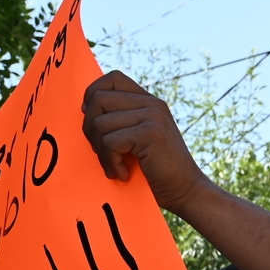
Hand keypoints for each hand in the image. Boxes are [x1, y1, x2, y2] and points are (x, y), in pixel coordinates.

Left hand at [80, 71, 210, 213]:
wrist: (186, 191)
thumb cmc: (156, 170)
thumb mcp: (138, 137)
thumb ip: (121, 119)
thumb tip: (84, 109)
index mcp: (149, 101)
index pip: (112, 78)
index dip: (93, 95)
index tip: (94, 120)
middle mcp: (152, 104)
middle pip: (98, 99)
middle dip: (90, 128)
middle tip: (102, 151)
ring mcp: (153, 116)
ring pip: (100, 122)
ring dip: (100, 151)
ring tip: (114, 166)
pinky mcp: (151, 133)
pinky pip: (110, 141)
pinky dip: (110, 162)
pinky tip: (122, 173)